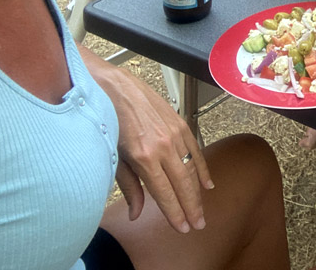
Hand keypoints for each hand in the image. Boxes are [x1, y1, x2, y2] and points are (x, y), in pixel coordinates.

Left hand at [80, 49, 212, 232]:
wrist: (114, 88)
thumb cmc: (108, 121)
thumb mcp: (113, 158)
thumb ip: (129, 187)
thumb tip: (136, 212)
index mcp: (145, 158)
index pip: (165, 193)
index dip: (175, 213)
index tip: (182, 227)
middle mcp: (164, 147)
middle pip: (183, 184)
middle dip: (191, 207)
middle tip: (198, 224)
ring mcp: (175, 134)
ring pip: (191, 169)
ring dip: (197, 191)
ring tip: (201, 210)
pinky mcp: (180, 123)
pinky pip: (196, 150)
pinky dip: (202, 167)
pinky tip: (207, 183)